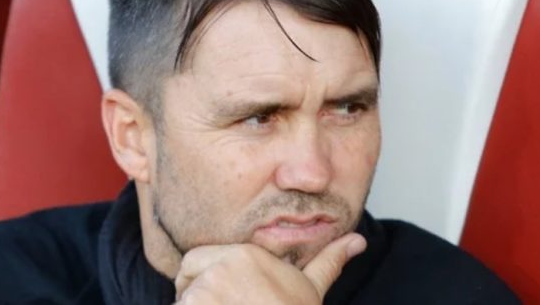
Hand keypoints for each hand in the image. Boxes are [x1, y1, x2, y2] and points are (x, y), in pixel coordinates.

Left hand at [174, 232, 366, 303]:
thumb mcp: (311, 289)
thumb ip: (328, 261)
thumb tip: (357, 241)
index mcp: (244, 254)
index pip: (196, 259)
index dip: (204, 280)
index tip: (224, 299)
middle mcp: (222, 267)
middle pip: (184, 278)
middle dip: (194, 296)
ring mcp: (206, 292)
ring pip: (182, 302)